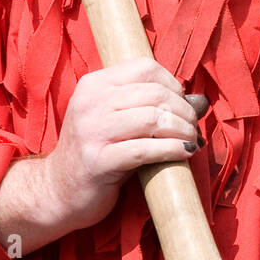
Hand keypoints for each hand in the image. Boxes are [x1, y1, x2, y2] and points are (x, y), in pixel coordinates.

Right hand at [0, 58, 209, 255]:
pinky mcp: (98, 162)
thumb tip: (200, 101)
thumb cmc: (97, 152)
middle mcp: (90, 103)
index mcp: (93, 85)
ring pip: (153, 119)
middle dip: (184, 110)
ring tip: (192, 141)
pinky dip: (173, 150)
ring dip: (183, 130)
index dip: (173, 84)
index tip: (183, 104)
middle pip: (154, 93)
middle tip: (194, 127)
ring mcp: (91, 132)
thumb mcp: (117, 120)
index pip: (144, 68)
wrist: (59, 191)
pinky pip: (146, 149)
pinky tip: (185, 153)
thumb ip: (151, 105)